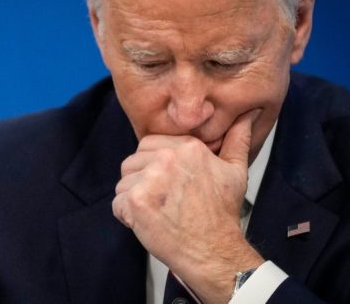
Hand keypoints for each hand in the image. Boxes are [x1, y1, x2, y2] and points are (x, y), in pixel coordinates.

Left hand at [112, 109, 264, 302]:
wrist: (213, 250)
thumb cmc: (220, 215)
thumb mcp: (235, 171)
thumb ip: (237, 139)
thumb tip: (247, 114)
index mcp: (187, 147)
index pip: (148, 144)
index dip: (152, 166)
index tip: (166, 184)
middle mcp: (167, 159)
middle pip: (132, 162)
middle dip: (141, 182)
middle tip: (162, 201)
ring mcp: (150, 180)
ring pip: (123, 183)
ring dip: (134, 199)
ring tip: (158, 212)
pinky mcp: (136, 201)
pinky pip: (117, 203)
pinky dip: (127, 217)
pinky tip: (149, 222)